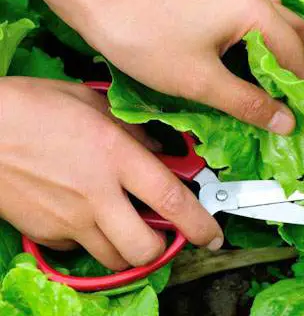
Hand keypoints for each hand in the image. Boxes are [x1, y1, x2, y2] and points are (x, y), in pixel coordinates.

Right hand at [0, 78, 222, 269]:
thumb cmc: (32, 106)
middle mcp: (97, 194)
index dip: (200, 224)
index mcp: (116, 156)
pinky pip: (78, 249)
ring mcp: (69, 218)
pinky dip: (90, 241)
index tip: (214, 234)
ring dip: (128, 250)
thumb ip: (132, 130)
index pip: (171, 200)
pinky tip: (86, 218)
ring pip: (113, 258)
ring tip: (127, 228)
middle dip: (162, 250)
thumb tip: (159, 150)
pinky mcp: (44, 232)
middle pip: (144, 248)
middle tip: (163, 235)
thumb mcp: (91, 103)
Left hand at [73, 0, 303, 134]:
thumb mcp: (202, 82)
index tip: (303, 118)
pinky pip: (259, 23)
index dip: (302, 90)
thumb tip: (286, 123)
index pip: (295, 56)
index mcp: (255, 11)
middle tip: (297, 105)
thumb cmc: (147, 40)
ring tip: (279, 92)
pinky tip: (254, 71)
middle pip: (298, 35)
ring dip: (284, 58)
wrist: (101, 5)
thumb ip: (249, 104)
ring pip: (280, 27)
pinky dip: (265, 47)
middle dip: (301, 71)